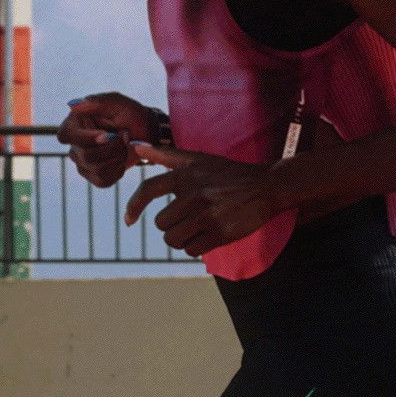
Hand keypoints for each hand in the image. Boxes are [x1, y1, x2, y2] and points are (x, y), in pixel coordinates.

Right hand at [58, 93, 167, 187]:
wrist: (146, 132)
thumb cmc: (131, 114)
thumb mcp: (118, 103)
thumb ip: (97, 102)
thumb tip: (73, 105)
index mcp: (75, 124)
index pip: (65, 136)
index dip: (84, 139)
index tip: (106, 134)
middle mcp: (75, 144)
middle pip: (86, 155)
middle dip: (113, 147)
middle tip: (125, 135)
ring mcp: (82, 162)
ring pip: (96, 169)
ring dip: (118, 158)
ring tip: (125, 146)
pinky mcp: (93, 176)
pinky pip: (102, 181)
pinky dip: (118, 171)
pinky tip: (122, 159)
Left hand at [124, 143, 293, 255]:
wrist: (267, 186)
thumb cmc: (229, 174)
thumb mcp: (198, 159)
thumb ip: (166, 155)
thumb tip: (135, 146)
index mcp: (186, 175)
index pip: (148, 190)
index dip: (133, 206)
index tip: (128, 220)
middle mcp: (193, 195)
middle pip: (161, 224)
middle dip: (172, 226)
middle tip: (190, 219)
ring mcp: (206, 215)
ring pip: (173, 239)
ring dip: (182, 239)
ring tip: (198, 228)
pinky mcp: (219, 233)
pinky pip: (191, 250)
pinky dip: (196, 247)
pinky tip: (208, 236)